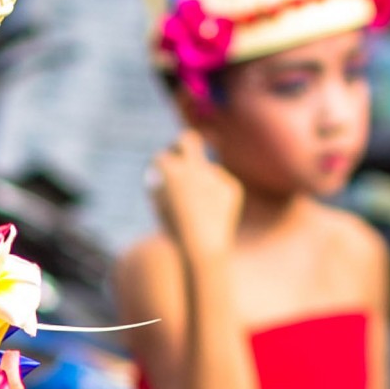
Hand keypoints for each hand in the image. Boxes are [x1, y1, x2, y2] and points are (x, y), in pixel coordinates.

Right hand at [148, 130, 243, 263]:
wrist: (201, 249)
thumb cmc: (174, 232)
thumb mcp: (163, 205)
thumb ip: (167, 182)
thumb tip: (169, 168)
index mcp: (168, 172)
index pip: (160, 157)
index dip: (159, 169)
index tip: (159, 177)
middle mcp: (191, 167)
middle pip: (187, 139)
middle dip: (182, 144)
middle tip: (182, 156)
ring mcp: (214, 175)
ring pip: (206, 171)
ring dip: (200, 184)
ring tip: (198, 213)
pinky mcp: (230, 186)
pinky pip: (221, 186)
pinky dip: (216, 199)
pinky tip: (214, 218)